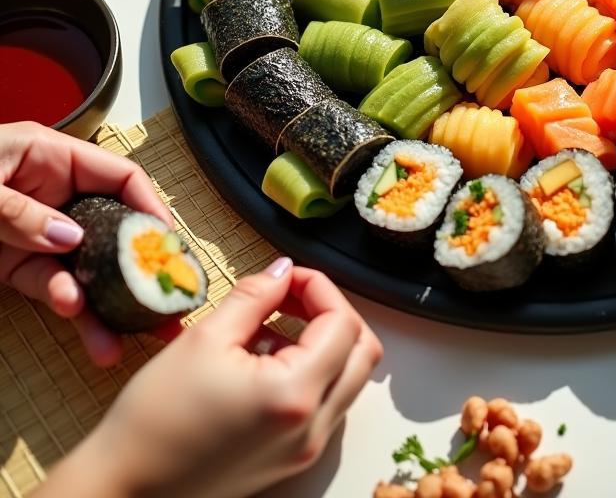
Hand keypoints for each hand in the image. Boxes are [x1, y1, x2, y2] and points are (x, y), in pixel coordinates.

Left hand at [0, 121, 170, 364]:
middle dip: (135, 266)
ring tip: (115, 336)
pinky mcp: (12, 263)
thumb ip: (22, 211)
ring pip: (82, 265)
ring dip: (101, 301)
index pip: (120, 176)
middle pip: (109, 226)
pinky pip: (48, 283)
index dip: (149, 205)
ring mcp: (34, 230)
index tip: (166, 242)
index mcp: (51, 156)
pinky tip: (73, 315)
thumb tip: (70, 237)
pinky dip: (63, 301)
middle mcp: (52, 192)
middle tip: (161, 302)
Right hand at [45, 261, 380, 497]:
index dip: (320, 288)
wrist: (122, 489)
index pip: (344, 323)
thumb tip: (283, 270)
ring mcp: (306, 449)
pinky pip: (325, 405)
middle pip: (362, 352)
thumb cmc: (155, 417)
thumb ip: (255, 295)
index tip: (285, 278)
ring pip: (347, 379)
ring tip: (266, 330)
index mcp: (295, 394)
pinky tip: (261, 363)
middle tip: (288, 298)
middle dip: (332, 314)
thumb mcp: (204, 338)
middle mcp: (314, 427)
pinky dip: (310, 374)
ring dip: (322, 344)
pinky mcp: (292, 460)